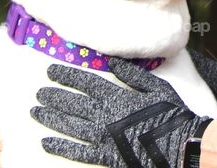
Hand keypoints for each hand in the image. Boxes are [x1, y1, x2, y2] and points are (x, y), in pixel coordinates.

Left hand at [31, 57, 210, 167]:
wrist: (180, 143)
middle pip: (73, 104)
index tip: (51, 71)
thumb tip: (112, 61)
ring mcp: (103, 137)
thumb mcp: (156, 86)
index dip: (67, 76)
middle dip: (54, 96)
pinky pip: (77, 152)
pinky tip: (47, 142)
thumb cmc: (171, 111)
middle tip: (39, 93)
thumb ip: (132, 74)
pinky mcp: (105, 156)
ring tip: (36, 112)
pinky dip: (61, 147)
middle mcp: (105, 116)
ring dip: (51, 118)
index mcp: (117, 96)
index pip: (85, 82)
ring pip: (70, 126)